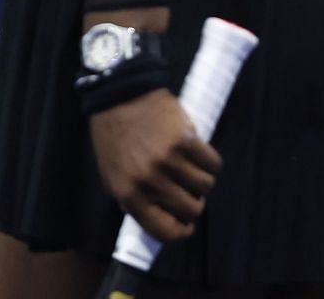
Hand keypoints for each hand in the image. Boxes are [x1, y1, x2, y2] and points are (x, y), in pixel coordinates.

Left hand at [88, 90, 221, 245]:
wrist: (118, 92)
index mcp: (128, 193)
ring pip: (205, 187)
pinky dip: (210, 161)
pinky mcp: (186, 140)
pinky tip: (199, 153)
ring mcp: (169, 160)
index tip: (186, 225)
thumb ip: (131, 198)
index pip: (164, 230)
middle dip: (194, 203)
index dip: (181, 231)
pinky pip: (212, 163)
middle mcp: (150, 181)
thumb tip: (157, 217)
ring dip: (203, 180)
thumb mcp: (111, 173)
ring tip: (192, 168)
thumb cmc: (112, 134)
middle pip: (191, 210)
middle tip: (189, 190)